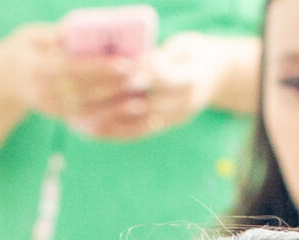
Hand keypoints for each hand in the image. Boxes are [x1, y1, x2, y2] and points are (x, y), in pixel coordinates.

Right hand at [0, 24, 149, 130]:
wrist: (5, 81)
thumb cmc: (26, 49)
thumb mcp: (32, 36)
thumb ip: (55, 35)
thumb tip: (76, 29)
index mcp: (36, 69)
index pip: (73, 69)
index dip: (100, 68)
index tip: (125, 63)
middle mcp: (43, 93)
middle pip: (85, 91)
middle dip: (115, 85)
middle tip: (142, 75)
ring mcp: (50, 108)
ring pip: (88, 109)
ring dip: (116, 103)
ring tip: (141, 93)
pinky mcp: (58, 116)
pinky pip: (86, 118)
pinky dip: (108, 113)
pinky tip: (128, 107)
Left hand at [77, 33, 230, 141]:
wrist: (216, 77)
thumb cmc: (191, 54)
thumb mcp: (184, 46)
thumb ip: (162, 56)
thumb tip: (133, 58)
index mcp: (191, 77)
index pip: (164, 79)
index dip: (142, 76)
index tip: (121, 71)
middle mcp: (184, 103)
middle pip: (147, 105)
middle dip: (115, 103)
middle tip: (87, 99)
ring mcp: (176, 118)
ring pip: (138, 124)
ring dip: (109, 124)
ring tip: (82, 121)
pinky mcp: (166, 127)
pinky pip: (138, 134)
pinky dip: (114, 133)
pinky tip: (93, 131)